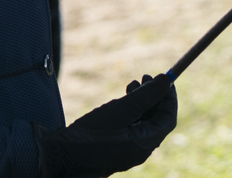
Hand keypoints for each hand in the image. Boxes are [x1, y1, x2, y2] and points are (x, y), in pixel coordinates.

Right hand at [35, 74, 177, 176]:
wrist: (62, 156)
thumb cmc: (92, 133)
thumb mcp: (121, 110)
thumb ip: (146, 96)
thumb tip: (166, 80)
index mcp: (146, 143)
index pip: (167, 118)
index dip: (169, 97)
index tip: (166, 78)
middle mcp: (140, 150)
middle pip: (156, 120)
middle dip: (154, 97)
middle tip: (146, 76)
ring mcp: (128, 151)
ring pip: (142, 124)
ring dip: (141, 103)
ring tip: (131, 84)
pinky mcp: (115, 149)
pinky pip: (130, 129)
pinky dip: (130, 113)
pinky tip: (119, 102)